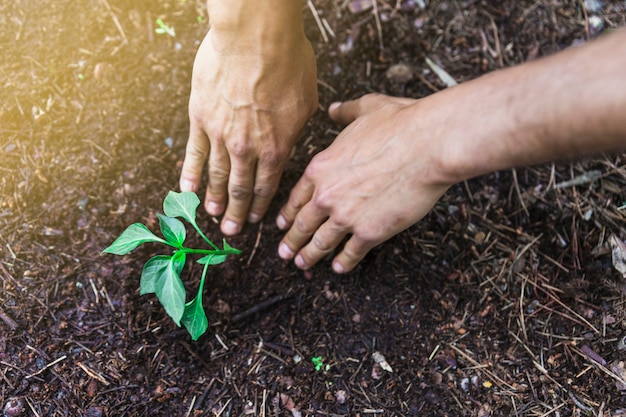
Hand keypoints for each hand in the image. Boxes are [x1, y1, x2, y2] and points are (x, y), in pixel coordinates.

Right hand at [180, 30, 317, 234]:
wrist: (257, 37)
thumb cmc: (289, 62)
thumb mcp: (306, 100)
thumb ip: (295, 128)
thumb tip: (289, 139)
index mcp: (278, 146)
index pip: (267, 184)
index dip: (260, 204)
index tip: (255, 220)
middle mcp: (248, 148)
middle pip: (240, 187)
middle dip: (237, 212)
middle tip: (231, 231)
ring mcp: (221, 134)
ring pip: (217, 175)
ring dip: (214, 198)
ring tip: (211, 216)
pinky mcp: (200, 117)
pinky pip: (194, 152)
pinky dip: (190, 173)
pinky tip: (187, 190)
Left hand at [276, 94, 450, 272]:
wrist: (427, 145)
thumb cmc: (400, 124)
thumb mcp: (366, 109)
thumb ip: (345, 113)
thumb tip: (335, 108)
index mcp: (321, 167)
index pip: (297, 196)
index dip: (288, 213)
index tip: (282, 225)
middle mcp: (327, 195)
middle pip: (303, 224)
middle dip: (291, 241)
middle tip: (284, 253)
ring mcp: (346, 216)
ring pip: (321, 243)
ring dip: (310, 256)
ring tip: (303, 265)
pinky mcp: (370, 232)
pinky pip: (352, 253)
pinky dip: (344, 263)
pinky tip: (339, 269)